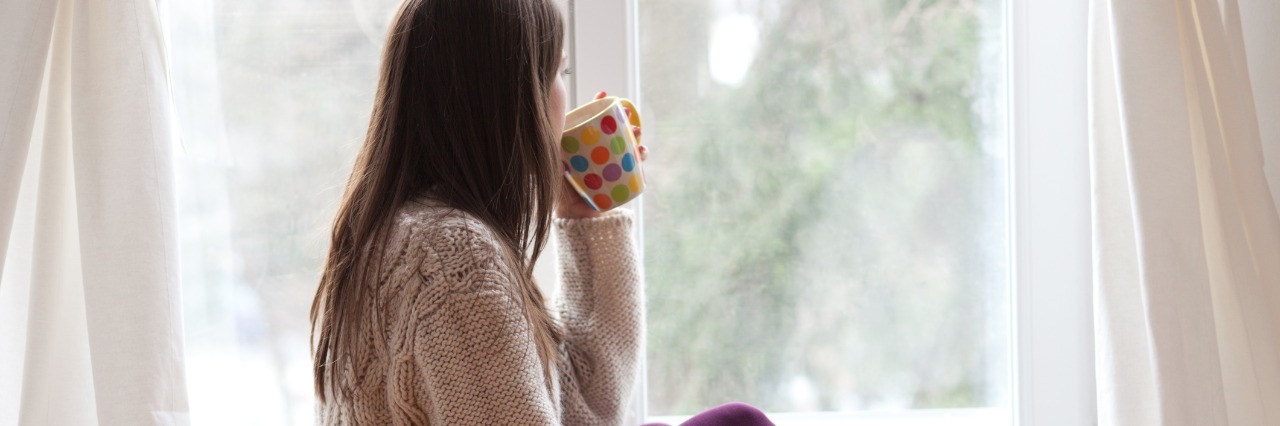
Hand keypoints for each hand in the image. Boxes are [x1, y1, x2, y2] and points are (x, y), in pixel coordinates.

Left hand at [556, 91, 647, 218]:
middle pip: (616, 132)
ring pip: (628, 148)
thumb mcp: (553, 163)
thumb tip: (551, 124)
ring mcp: (611, 167)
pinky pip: (635, 169)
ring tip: (639, 140)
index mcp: (583, 145)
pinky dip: (641, 162)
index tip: (602, 93)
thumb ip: (551, 147)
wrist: (570, 216)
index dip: (598, 105)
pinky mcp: (620, 181)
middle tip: (631, 118)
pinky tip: (642, 158)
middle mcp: (600, 153)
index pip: (592, 120)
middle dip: (626, 122)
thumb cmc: (558, 189)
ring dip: (637, 141)